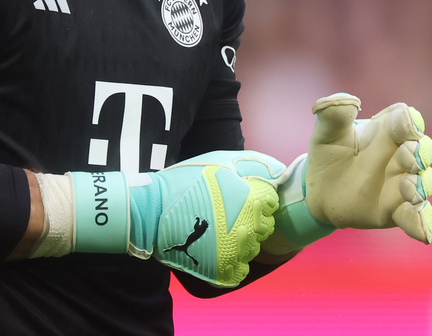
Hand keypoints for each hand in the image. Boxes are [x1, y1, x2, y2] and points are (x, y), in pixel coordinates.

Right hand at [54, 150, 282, 287]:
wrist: (151, 211)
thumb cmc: (185, 181)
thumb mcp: (220, 160)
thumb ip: (255, 164)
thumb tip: (280, 173)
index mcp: (252, 199)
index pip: (271, 203)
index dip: (256, 198)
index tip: (237, 197)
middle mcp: (249, 227)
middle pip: (264, 227)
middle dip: (250, 220)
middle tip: (225, 214)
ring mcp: (236, 251)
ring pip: (252, 248)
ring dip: (240, 241)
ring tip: (218, 230)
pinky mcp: (223, 270)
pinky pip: (240, 270)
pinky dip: (232, 263)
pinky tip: (217, 250)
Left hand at [249, 93, 431, 253]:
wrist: (320, 192)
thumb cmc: (328, 155)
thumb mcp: (326, 133)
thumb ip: (334, 114)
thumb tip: (348, 100)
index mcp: (387, 130)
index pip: (407, 120)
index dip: (410, 121)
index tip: (406, 124)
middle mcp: (402, 155)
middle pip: (424, 149)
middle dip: (421, 152)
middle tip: (409, 157)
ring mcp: (403, 184)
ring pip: (425, 182)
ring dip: (422, 185)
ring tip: (408, 189)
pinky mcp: (398, 211)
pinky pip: (416, 217)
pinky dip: (423, 224)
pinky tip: (424, 234)